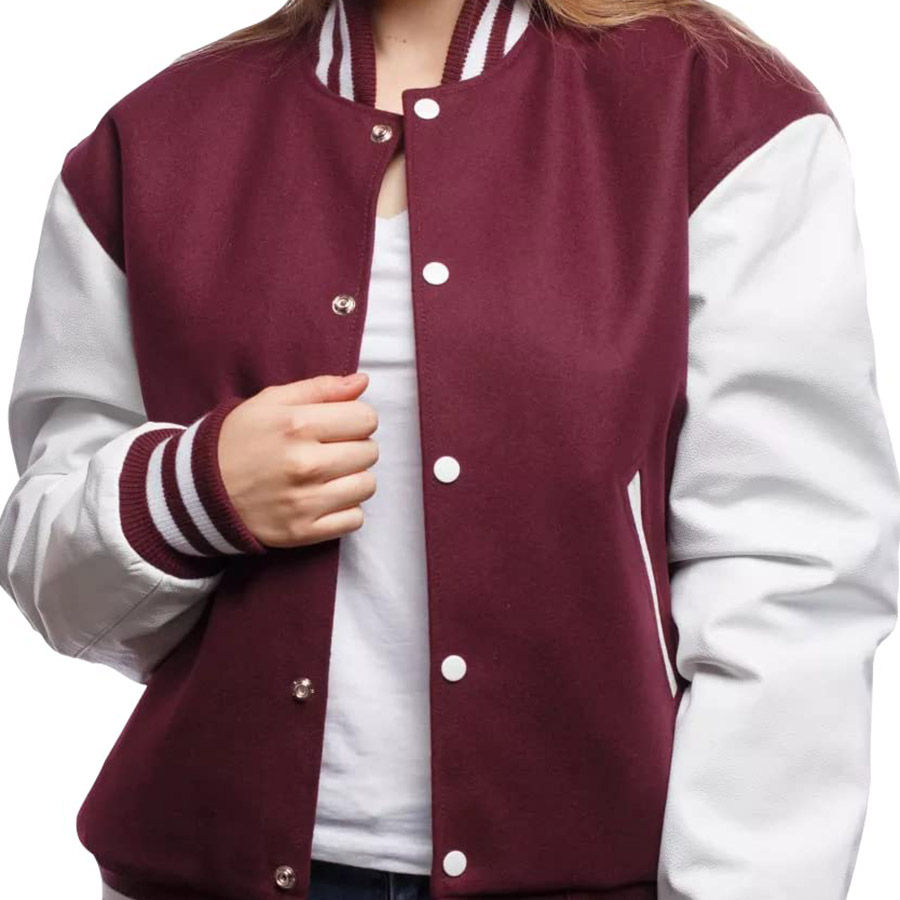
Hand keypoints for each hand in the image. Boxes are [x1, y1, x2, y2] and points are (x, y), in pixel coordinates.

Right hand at [217, 373, 377, 546]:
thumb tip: (362, 382)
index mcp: (297, 426)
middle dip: (355, 446)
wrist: (200, 490)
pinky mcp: (304, 531)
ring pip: (367, 485)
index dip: (356, 419)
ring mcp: (305, 502)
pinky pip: (355, 519)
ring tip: (328, 474)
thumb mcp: (271, 402)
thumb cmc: (239, 440)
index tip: (340, 425)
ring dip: (354, 478)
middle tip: (329, 450)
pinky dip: (345, 509)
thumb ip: (320, 388)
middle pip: (370, 452)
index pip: (366, 419)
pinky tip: (323, 498)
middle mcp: (305, 465)